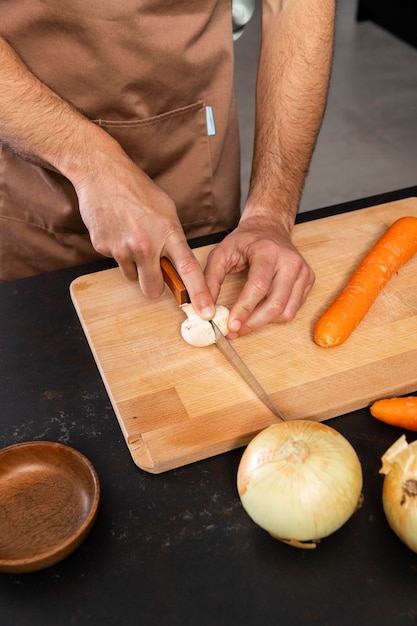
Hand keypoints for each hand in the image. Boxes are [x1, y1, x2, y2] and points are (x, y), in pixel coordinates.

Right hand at [74, 135, 214, 318]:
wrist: (101, 173)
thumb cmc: (137, 189)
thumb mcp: (167, 211)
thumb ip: (173, 239)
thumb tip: (177, 263)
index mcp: (168, 233)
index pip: (187, 269)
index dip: (198, 293)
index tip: (205, 312)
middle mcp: (145, 245)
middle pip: (152, 288)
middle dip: (154, 285)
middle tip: (152, 268)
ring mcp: (122, 248)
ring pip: (132, 277)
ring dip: (134, 266)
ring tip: (131, 237)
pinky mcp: (103, 248)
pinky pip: (115, 262)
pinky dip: (117, 251)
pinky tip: (117, 230)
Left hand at [203, 215, 314, 336]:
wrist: (269, 228)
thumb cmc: (245, 241)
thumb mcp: (220, 254)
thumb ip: (210, 280)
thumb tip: (206, 310)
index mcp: (268, 251)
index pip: (258, 286)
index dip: (244, 309)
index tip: (231, 325)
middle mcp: (290, 261)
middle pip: (275, 304)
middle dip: (253, 323)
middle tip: (235, 331)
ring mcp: (303, 271)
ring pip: (286, 311)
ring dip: (263, 323)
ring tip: (245, 323)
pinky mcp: (308, 280)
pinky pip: (293, 309)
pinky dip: (275, 317)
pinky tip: (260, 313)